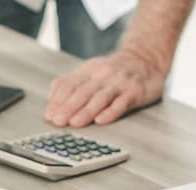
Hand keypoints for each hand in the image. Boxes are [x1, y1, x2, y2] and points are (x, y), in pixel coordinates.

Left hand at [45, 49, 165, 126]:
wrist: (145, 60)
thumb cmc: (116, 70)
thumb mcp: (92, 70)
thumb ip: (72, 82)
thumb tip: (52, 97)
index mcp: (90, 70)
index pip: (70, 84)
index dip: (58, 100)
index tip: (50, 114)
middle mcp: (103, 75)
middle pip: (83, 92)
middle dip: (68, 107)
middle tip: (58, 121)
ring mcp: (120, 83)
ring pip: (100, 98)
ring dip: (86, 111)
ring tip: (75, 122)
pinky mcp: (135, 92)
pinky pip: (121, 103)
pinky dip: (111, 112)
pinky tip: (101, 120)